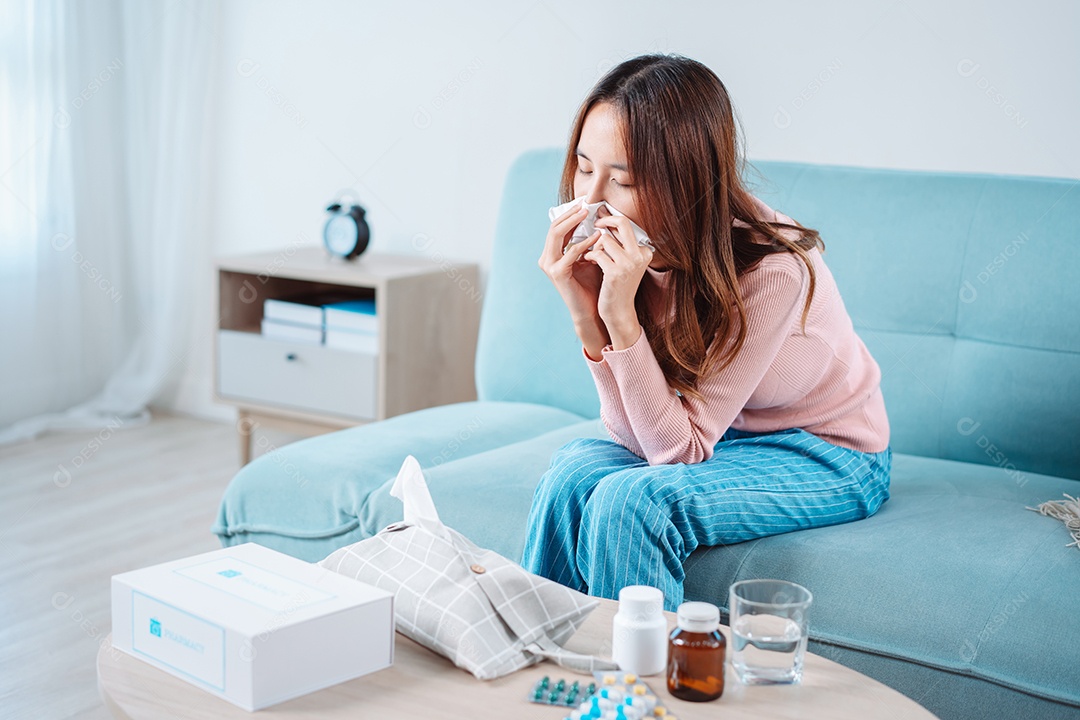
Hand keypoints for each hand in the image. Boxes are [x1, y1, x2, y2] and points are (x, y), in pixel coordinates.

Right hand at [539, 201, 605, 326]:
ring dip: (574, 222)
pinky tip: (597, 236)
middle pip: (554, 227)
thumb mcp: (589, 256)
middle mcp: (546, 259)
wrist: (590, 308)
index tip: (584, 203)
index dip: (569, 214)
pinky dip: (584, 242)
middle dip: (570, 214)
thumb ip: (588, 240)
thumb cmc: (591, 283)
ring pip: (557, 234)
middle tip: (585, 204)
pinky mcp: (557, 273)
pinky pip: (571, 251)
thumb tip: (597, 217)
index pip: (557, 227)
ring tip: (589, 214)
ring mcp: (549, 266)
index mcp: (551, 254)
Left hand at [585, 213, 653, 337]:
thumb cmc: (618, 286)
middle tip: (596, 221)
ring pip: (604, 239)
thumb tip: (604, 218)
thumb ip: (619, 243)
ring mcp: (628, 264)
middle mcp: (639, 256)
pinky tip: (589, 261)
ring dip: (594, 246)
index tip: (601, 216)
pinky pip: (596, 253)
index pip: (627, 226)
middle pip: (622, 223)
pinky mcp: (614, 273)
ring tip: (593, 255)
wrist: (618, 311)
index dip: (611, 220)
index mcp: (644, 252)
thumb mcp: (625, 263)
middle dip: (605, 219)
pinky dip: (590, 255)